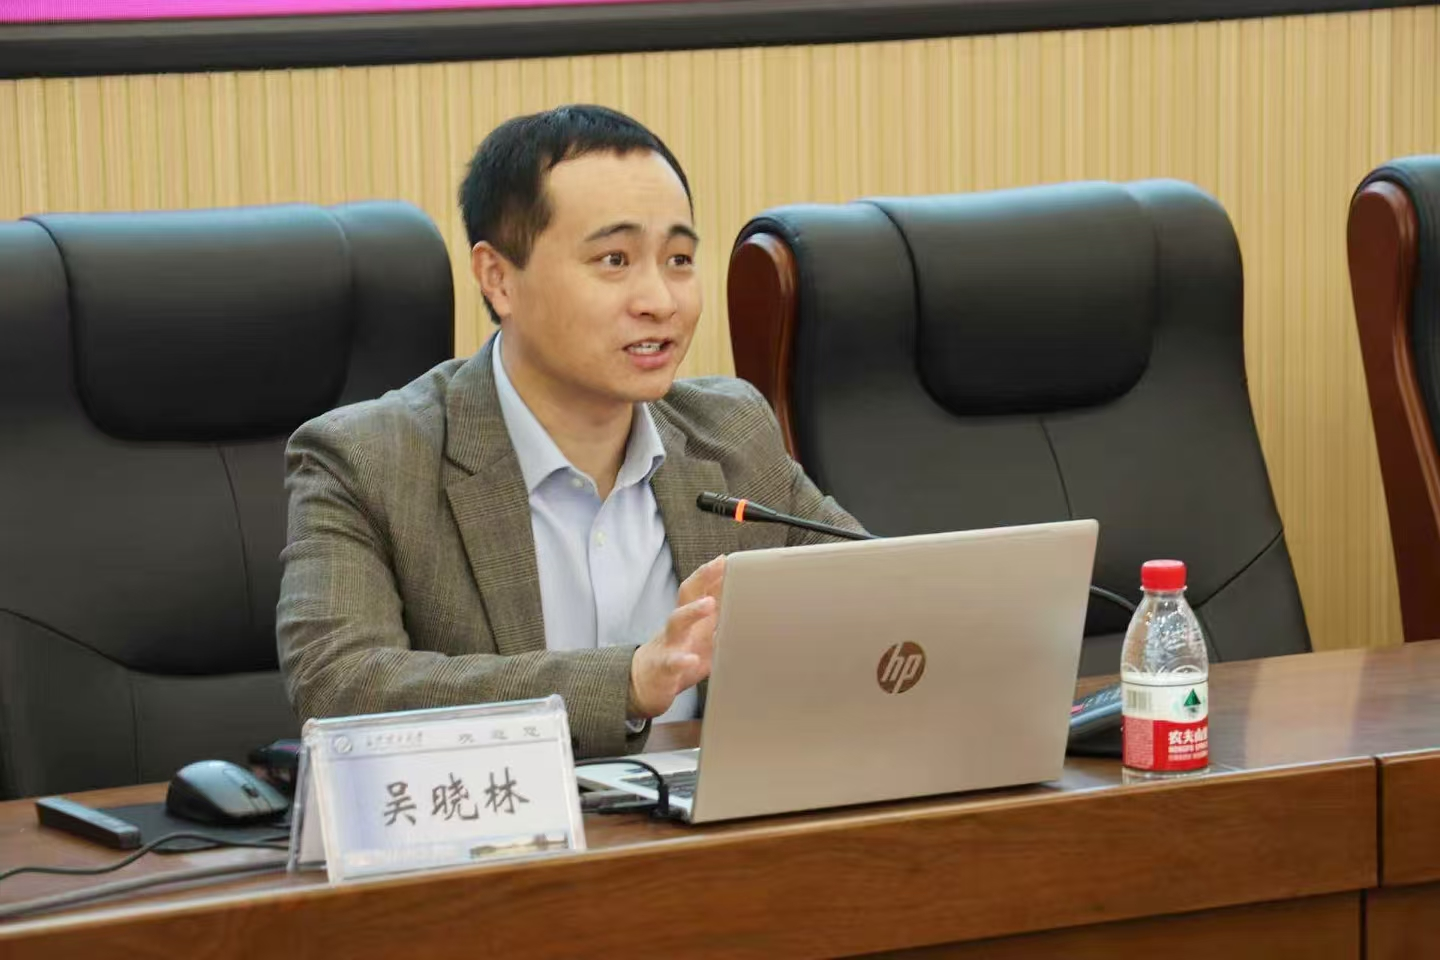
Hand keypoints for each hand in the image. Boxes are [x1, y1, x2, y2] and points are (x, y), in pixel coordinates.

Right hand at [628, 555, 725, 718]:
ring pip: (677, 621)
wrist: (646, 683)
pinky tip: (691, 659)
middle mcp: (679, 626)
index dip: (712, 572)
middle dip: (702, 577)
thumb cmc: (680, 655)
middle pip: (686, 594)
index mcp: (691, 618)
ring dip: (693, 610)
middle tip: (719, 564)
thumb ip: (720, 621)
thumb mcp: (702, 636)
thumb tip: (749, 608)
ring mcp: (669, 643)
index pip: (700, 588)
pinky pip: (672, 661)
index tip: (727, 558)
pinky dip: (682, 660)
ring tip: (709, 603)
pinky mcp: (664, 667)